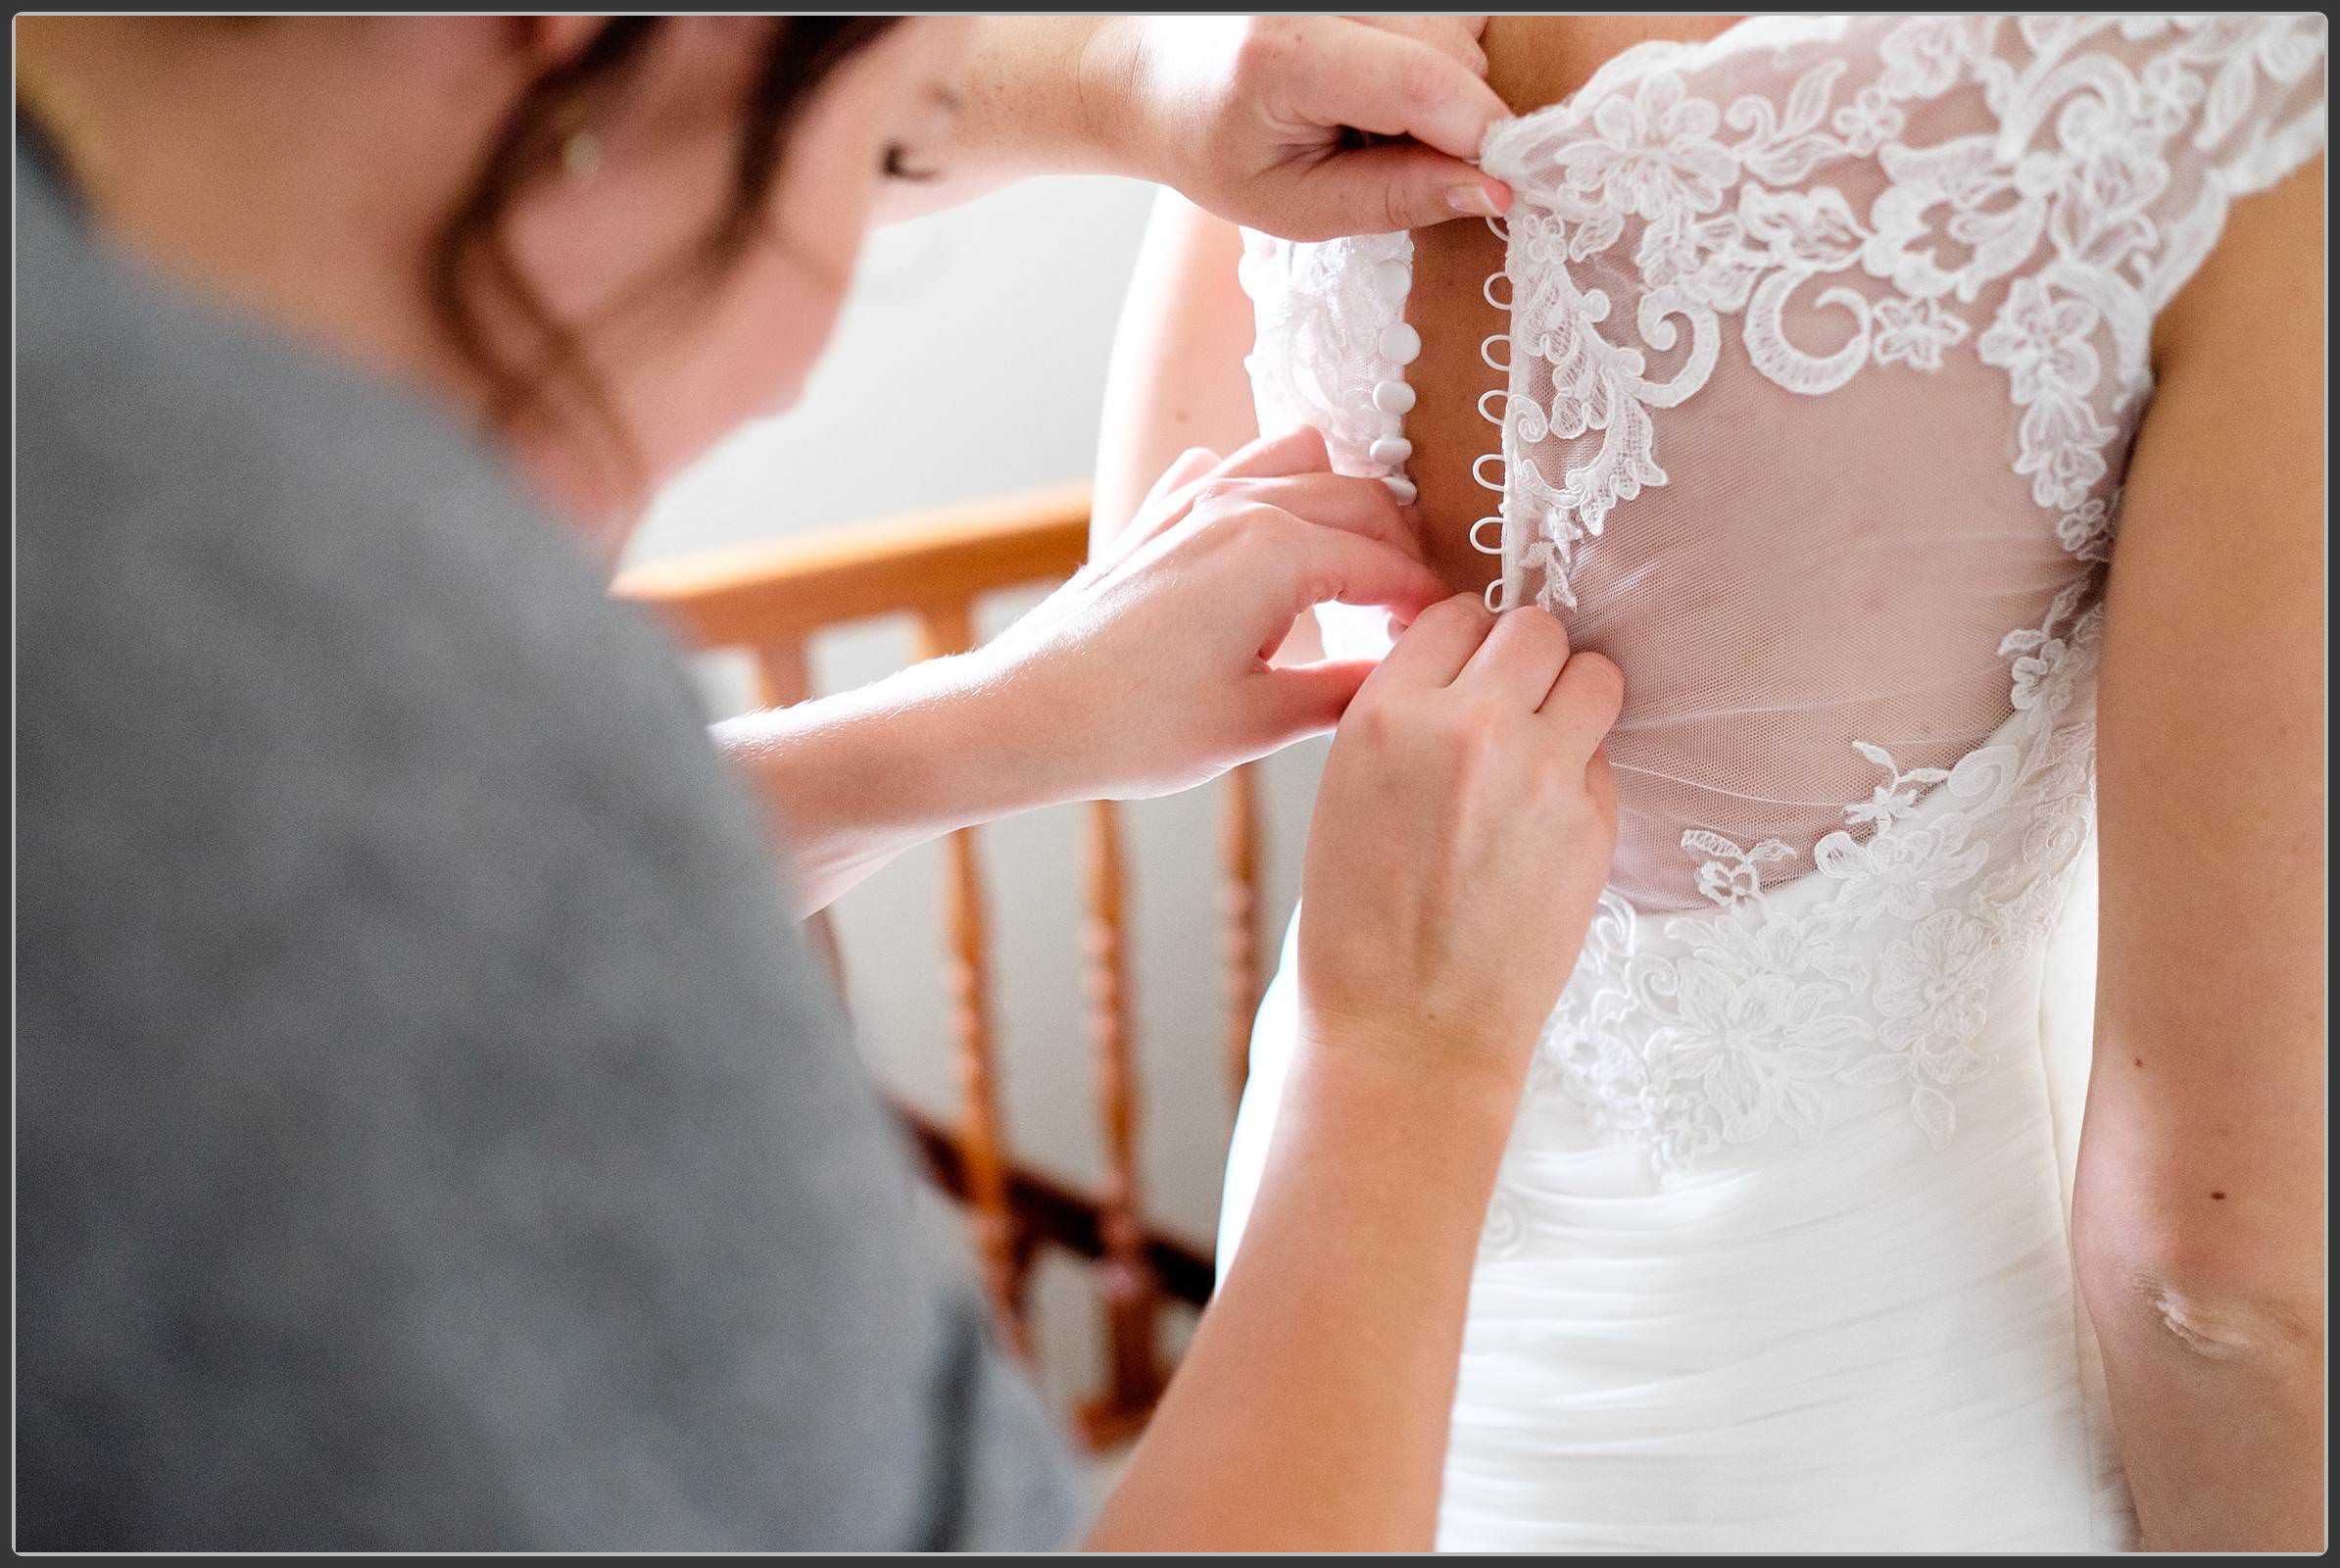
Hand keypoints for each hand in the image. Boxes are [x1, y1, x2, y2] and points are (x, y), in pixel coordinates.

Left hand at [974, 428, 1447, 803]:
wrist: (1026, 715)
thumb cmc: (1134, 728)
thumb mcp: (1257, 723)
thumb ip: (1344, 690)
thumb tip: (1404, 680)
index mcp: (1276, 551)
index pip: (1389, 563)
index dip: (1427, 603)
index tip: (1445, 639)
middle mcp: (1239, 503)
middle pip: (1361, 499)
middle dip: (1400, 550)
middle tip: (1413, 613)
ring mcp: (1192, 498)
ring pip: (1303, 458)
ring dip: (1344, 503)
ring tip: (1357, 568)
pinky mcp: (1157, 513)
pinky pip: (1234, 467)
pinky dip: (1271, 487)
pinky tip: (1273, 545)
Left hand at [1081, 15, 1513, 238]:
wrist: (1154, 77)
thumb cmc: (1214, 150)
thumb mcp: (1293, 206)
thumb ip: (1395, 199)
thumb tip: (1495, 192)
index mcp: (1283, 54)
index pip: (1422, 81)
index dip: (1480, 137)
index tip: (1503, 186)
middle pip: (1451, 49)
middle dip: (1457, 118)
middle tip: (1394, 158)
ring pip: (1455, 26)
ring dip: (1439, 86)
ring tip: (1370, 119)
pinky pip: (1437, 14)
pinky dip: (1426, 57)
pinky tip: (1374, 84)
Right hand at [1296, 595, 1622, 1094]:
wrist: (1405, 1030)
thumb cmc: (1360, 921)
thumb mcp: (1347, 793)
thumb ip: (1405, 719)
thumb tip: (1461, 669)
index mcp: (1388, 714)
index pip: (1455, 615)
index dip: (1465, 645)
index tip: (1466, 676)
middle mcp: (1469, 727)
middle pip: (1536, 629)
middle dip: (1528, 661)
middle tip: (1515, 708)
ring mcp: (1541, 772)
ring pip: (1595, 674)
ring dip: (1576, 701)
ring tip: (1548, 749)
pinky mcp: (1593, 823)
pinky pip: (1606, 757)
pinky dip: (1585, 775)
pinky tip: (1547, 825)